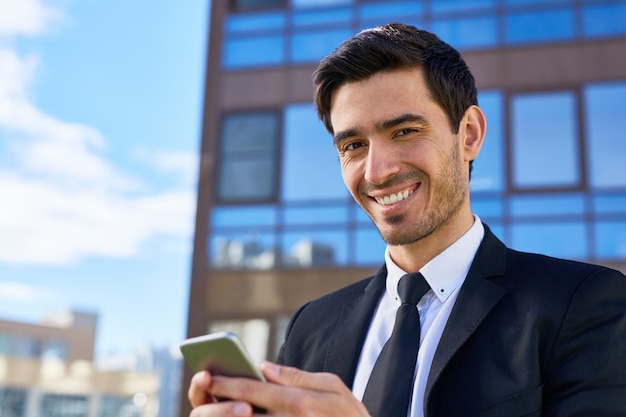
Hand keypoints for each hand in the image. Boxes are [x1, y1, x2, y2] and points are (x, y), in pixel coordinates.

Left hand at [188, 361, 370, 416]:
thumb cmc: (351, 414)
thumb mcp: (333, 386)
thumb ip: (297, 376)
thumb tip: (265, 368)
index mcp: (300, 402)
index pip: (255, 391)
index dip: (228, 384)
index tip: (209, 378)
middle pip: (244, 415)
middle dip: (218, 405)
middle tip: (202, 395)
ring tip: (213, 409)